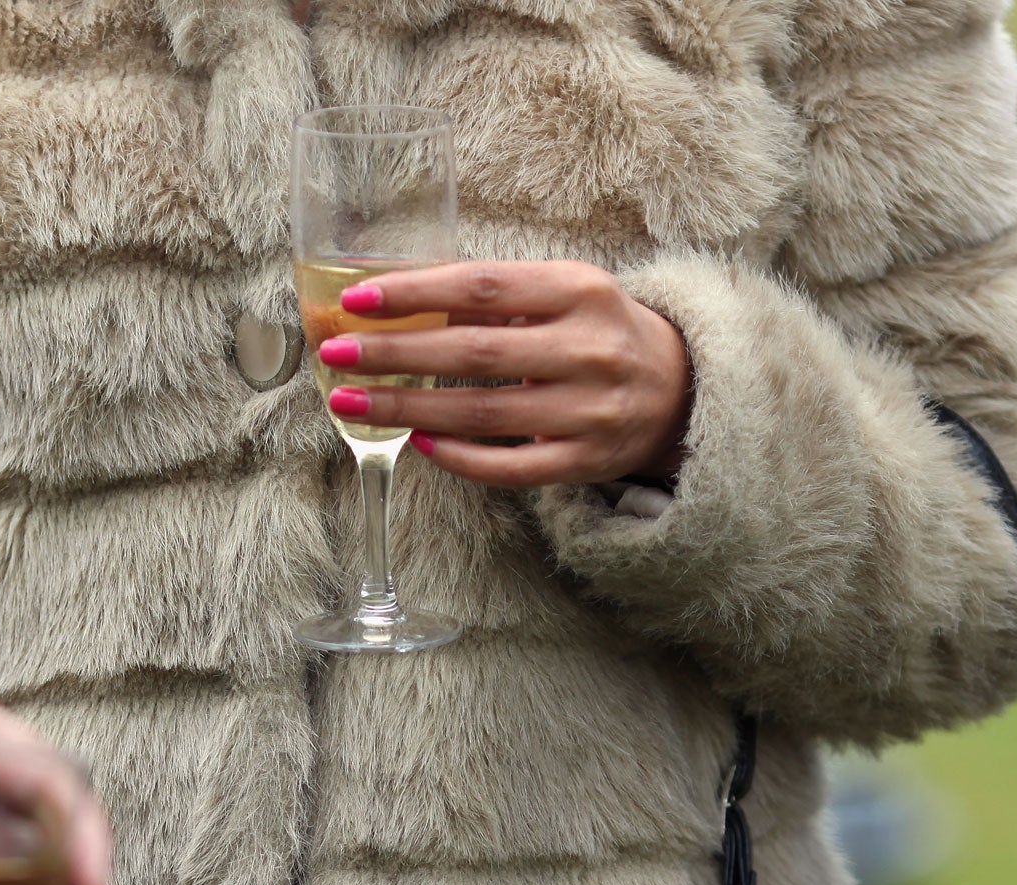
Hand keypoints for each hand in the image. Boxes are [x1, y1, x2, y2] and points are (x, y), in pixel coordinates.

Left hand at [317, 260, 692, 488]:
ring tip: (352, 402)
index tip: (357, 300)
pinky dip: (460, 457)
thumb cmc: (598, 331)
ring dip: (409, 407)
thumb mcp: (564, 293)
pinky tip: (418, 441)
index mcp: (579, 290)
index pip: (484, 287)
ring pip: (485, 414)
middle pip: (475, 353)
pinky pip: (511, 467)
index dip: (416, 293)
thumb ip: (497, 296)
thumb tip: (398, 298)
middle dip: (396, 354)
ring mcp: (591, 410)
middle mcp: (589, 348)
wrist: (679, 388)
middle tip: (337, 355)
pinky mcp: (587, 461)